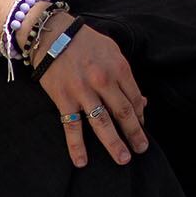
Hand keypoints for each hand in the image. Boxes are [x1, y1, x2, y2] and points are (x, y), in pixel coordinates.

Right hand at [39, 23, 148, 167]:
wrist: (53, 34)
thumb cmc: (86, 42)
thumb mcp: (112, 51)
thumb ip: (126, 76)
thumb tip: (142, 102)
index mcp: (118, 67)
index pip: (135, 98)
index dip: (140, 115)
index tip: (142, 127)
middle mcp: (103, 80)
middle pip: (123, 113)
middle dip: (135, 133)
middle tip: (142, 149)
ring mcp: (83, 91)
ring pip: (102, 124)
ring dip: (114, 144)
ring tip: (124, 159)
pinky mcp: (64, 99)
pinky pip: (72, 127)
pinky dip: (77, 147)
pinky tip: (81, 162)